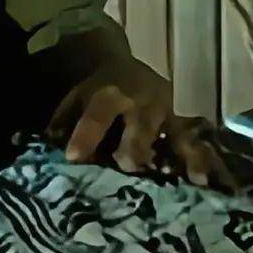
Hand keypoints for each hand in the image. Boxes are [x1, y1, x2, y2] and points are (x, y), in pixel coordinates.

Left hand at [48, 57, 233, 188]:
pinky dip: (197, 161)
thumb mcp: (75, 99)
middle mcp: (142, 102)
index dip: (86, 136)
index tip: (74, 159)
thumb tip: (49, 150)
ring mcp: (166, 113)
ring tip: (177, 185)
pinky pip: (193, 143)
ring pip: (172, 138)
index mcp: (110, 93)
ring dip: (172, 160)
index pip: (98, 116)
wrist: (126, 68)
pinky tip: (202, 182)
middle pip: (139, 133)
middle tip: (123, 171)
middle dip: (130, 154)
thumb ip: (62, 124)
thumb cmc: (96, 92)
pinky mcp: (181, 123)